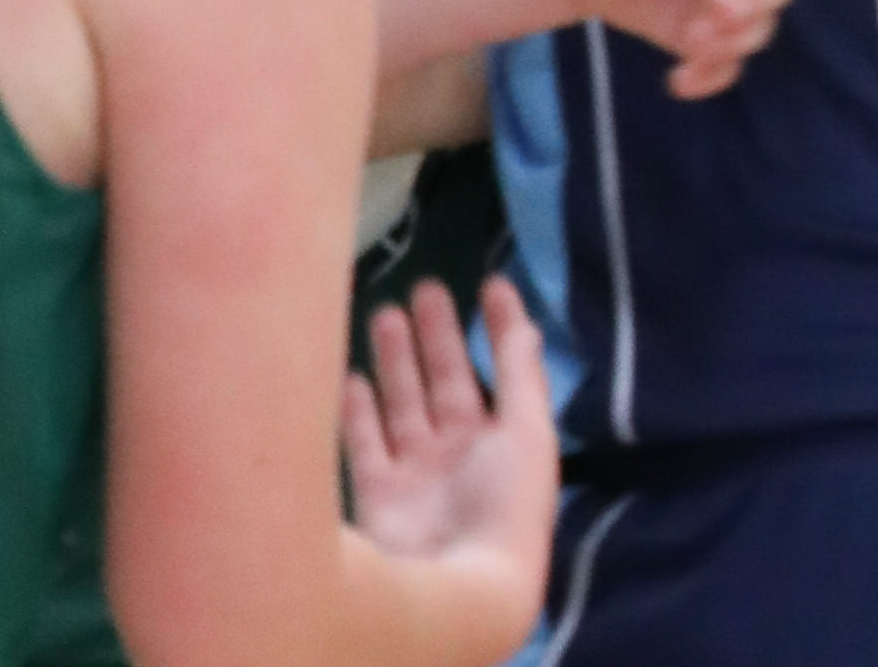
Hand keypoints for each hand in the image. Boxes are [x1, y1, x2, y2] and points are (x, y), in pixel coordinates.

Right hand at [345, 277, 557, 632]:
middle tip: (424, 287)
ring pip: (400, 405)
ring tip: (386, 311)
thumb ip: (520, 370)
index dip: (493, 332)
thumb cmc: (504, 506)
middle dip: (434, 337)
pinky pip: (361, 444)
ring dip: (394, 361)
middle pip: (442, 383)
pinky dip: (355, 410)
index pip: (493, 373)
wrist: (459, 593)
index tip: (485, 284)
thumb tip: (523, 314)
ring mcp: (411, 477)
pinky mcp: (373, 499)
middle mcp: (453, 456)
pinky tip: (349, 376)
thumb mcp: (527, 431)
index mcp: (496, 442)